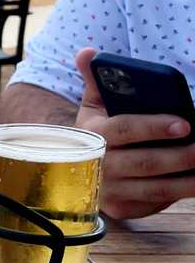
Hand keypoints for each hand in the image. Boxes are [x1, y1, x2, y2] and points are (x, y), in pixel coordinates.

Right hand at [75, 47, 194, 217]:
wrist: (78, 168)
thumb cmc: (99, 129)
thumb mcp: (93, 105)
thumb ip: (95, 78)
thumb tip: (87, 53)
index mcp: (91, 135)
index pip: (124, 130)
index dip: (154, 127)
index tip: (184, 123)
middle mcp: (97, 167)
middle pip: (145, 163)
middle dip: (180, 156)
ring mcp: (109, 191)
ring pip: (156, 189)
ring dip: (188, 180)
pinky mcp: (123, 210)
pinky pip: (156, 204)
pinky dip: (180, 195)